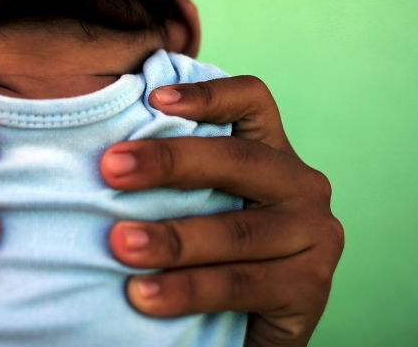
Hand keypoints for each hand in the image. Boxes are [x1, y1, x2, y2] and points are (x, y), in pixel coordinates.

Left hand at [101, 76, 343, 346]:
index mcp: (272, 153)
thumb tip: (103, 155)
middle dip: (169, 161)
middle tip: (110, 169)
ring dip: (172, 238)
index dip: (207, 94)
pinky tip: (144, 295)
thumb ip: (177, 178)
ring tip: (119, 245)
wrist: (247, 331)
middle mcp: (301, 185)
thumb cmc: (210, 255)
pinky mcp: (311, 287)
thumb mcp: (200, 205)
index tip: (153, 99)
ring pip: (236, 230)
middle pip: (238, 159)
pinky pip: (241, 284)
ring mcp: (314, 236)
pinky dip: (188, 289)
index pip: (251, 101)